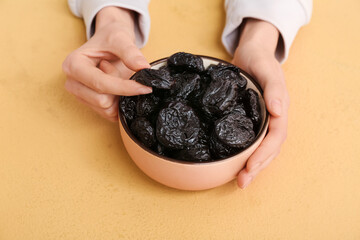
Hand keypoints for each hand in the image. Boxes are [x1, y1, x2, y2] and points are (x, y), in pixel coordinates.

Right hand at [62, 7, 151, 121]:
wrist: (108, 42)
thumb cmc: (110, 38)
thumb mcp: (120, 38)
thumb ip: (131, 53)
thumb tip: (143, 68)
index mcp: (73, 65)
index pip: (100, 84)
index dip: (125, 88)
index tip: (145, 87)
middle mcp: (72, 83)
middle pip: (102, 101)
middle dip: (120, 91)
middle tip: (120, 71)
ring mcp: (80, 95)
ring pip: (106, 109)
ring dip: (120, 97)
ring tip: (117, 76)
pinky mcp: (89, 104)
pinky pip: (109, 113)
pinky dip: (119, 103)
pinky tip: (118, 87)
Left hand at [232, 19, 289, 187]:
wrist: (251, 53)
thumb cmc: (259, 59)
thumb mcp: (267, 69)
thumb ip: (274, 88)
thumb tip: (278, 111)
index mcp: (279, 109)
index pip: (275, 137)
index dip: (264, 153)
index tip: (250, 166)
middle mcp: (272, 118)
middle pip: (269, 148)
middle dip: (257, 167)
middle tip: (241, 182)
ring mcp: (262, 120)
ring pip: (261, 148)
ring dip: (252, 166)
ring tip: (239, 181)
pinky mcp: (250, 120)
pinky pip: (251, 140)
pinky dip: (245, 154)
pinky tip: (234, 163)